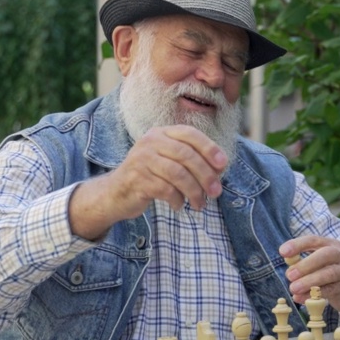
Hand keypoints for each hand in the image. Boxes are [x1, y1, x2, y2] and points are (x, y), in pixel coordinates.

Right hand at [68, 125, 226, 240]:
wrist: (116, 193)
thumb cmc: (150, 176)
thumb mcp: (169, 161)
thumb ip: (191, 161)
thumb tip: (220, 169)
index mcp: (161, 133)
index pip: (190, 134)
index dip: (209, 148)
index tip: (223, 165)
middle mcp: (150, 142)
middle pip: (186, 155)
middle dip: (205, 175)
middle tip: (216, 192)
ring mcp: (141, 160)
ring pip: (178, 174)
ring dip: (194, 192)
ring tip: (199, 204)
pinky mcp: (136, 180)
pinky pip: (166, 190)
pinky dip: (177, 200)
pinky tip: (179, 206)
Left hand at [279, 235, 339, 313]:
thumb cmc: (329, 271)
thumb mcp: (317, 264)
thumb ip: (302, 264)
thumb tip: (289, 272)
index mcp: (329, 244)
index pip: (313, 240)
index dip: (297, 245)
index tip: (282, 252)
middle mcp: (339, 254)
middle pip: (324, 255)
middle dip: (305, 265)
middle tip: (289, 275)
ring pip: (328, 273)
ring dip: (309, 281)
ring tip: (293, 289)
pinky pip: (330, 290)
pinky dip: (313, 295)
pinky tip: (300, 298)